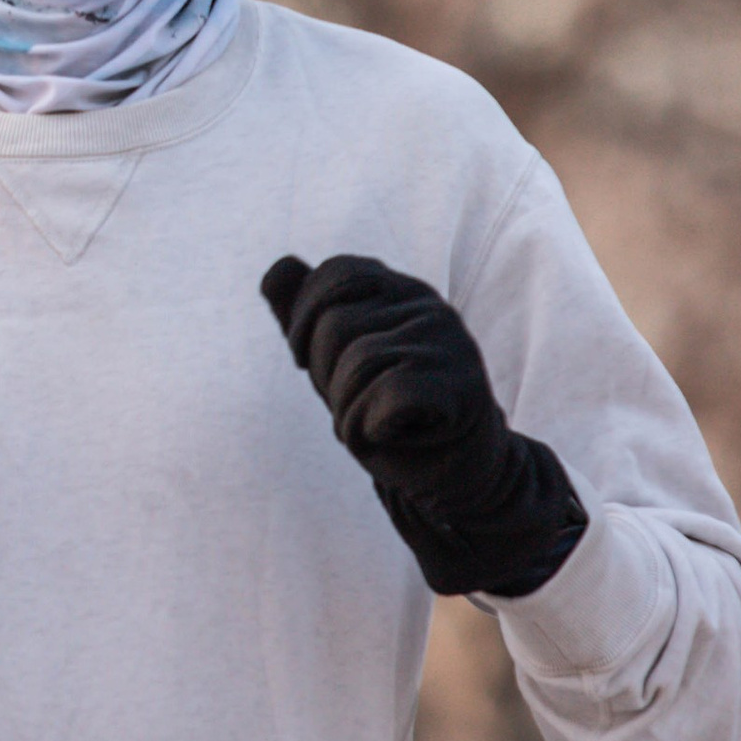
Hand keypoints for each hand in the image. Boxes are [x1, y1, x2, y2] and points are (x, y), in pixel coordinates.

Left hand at [260, 252, 586, 599]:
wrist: (450, 473)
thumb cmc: (389, 412)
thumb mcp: (336, 361)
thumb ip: (306, 314)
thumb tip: (276, 267)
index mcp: (401, 289)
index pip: (336, 274)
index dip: (306, 321)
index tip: (309, 361)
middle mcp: (429, 305)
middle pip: (336, 325)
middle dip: (328, 379)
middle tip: (363, 406)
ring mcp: (451, 342)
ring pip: (358, 366)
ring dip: (349, 414)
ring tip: (381, 426)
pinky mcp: (464, 385)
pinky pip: (386, 398)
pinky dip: (372, 429)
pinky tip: (398, 436)